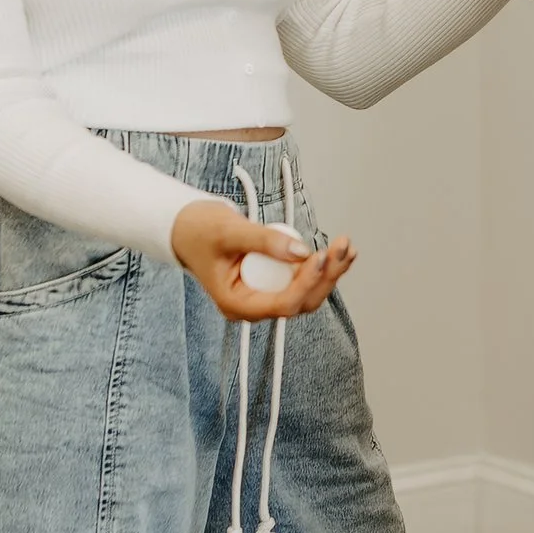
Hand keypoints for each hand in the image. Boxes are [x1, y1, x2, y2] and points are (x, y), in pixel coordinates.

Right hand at [171, 197, 355, 321]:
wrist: (187, 228)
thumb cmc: (199, 231)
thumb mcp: (229, 231)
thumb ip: (264, 241)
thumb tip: (301, 250)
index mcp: (237, 303)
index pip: (282, 305)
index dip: (305, 283)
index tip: (319, 257)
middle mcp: (254, 305)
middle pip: (301, 302)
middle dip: (326, 276)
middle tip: (342, 248)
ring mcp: (265, 294)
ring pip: (307, 293)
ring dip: (329, 271)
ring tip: (346, 247)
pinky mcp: (274, 282)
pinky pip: (302, 279)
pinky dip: (322, 266)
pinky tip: (339, 251)